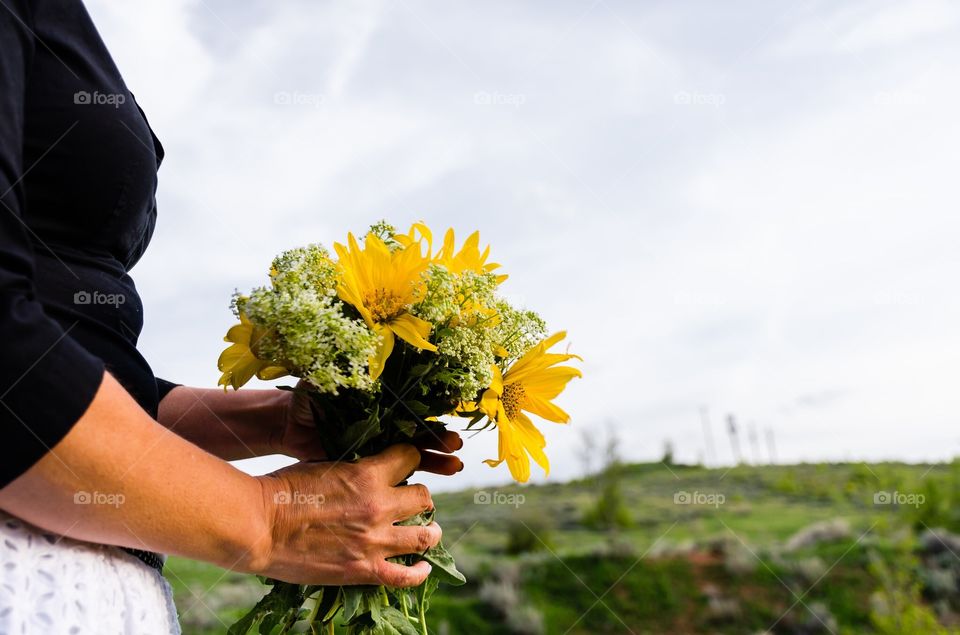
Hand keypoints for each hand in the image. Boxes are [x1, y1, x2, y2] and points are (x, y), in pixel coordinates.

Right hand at [250, 444, 439, 585]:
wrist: (259, 526)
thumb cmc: (283, 491)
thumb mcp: (324, 465)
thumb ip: (354, 469)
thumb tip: (371, 469)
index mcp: (368, 475)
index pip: (412, 457)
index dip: (411, 459)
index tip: (407, 465)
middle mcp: (379, 506)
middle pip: (424, 498)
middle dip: (421, 499)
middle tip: (413, 504)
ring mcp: (375, 541)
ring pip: (426, 536)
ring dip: (429, 532)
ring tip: (428, 532)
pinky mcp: (364, 569)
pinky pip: (406, 576)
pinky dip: (419, 572)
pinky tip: (422, 568)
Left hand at [278, 381, 465, 474]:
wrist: (286, 425)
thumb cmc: (307, 397)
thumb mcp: (326, 377)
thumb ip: (343, 368)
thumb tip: (359, 349)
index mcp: (382, 399)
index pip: (416, 402)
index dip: (434, 404)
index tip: (452, 404)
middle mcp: (386, 421)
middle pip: (420, 429)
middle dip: (440, 436)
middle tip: (455, 442)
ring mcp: (379, 444)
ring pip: (414, 452)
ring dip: (436, 458)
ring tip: (454, 466)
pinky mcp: (368, 466)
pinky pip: (395, 472)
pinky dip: (413, 478)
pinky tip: (428, 487)